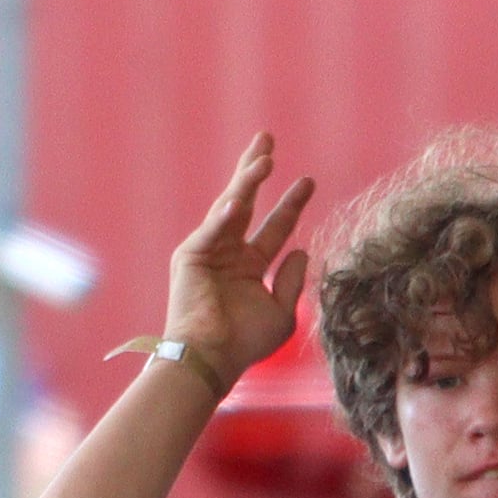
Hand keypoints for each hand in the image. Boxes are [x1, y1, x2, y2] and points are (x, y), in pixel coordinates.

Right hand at [164, 133, 314, 388]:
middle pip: (246, 203)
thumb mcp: (282, 310)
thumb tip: (302, 249)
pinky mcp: (190, 256)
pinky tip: (242, 195)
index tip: (308, 181)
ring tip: (264, 155)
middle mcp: (228, 253)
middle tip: (268, 139)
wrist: (213, 359)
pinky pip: (211, 229)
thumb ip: (292, 279)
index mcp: (249, 266)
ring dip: (246, 180)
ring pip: (229, 207)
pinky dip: (225, 213)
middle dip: (256, 170)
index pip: (275, 227)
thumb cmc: (245, 342)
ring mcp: (207, 251)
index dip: (291, 204)